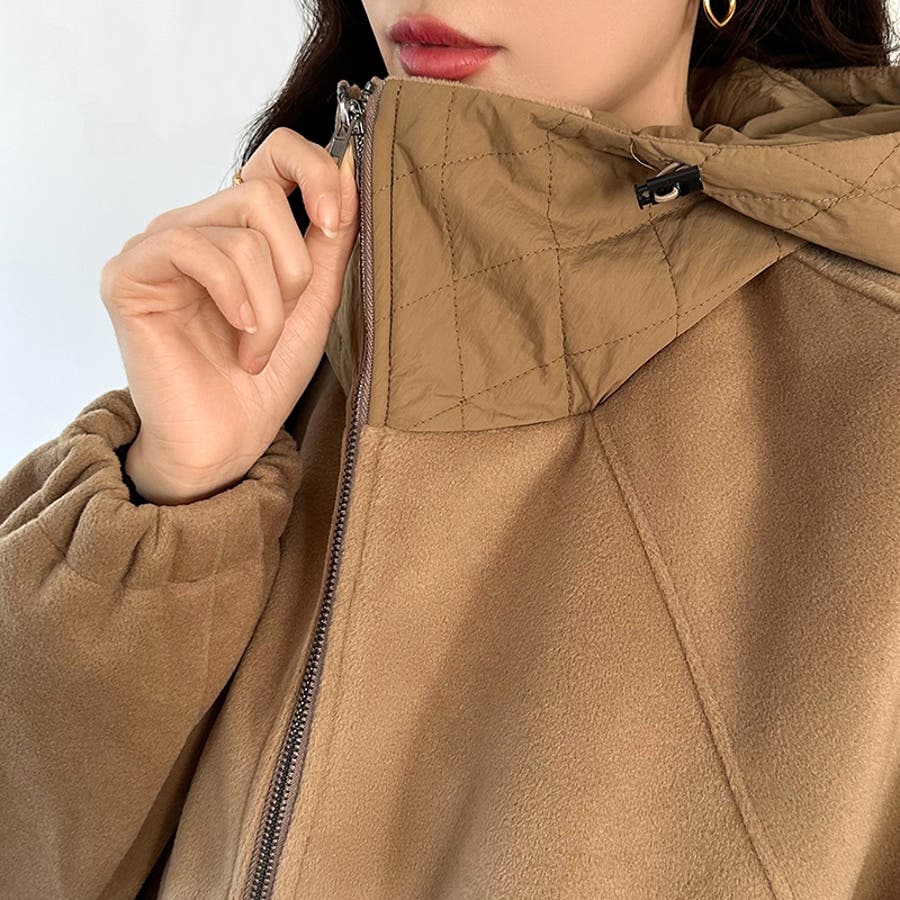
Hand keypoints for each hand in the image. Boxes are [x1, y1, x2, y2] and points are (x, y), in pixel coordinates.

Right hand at [99, 127, 358, 502]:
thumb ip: (329, 238)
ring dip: (268, 306)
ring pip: (240, 234)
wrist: (227, 440)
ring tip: (257, 348)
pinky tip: (238, 337)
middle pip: (262, 196)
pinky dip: (234, 298)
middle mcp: (196, 226)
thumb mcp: (314, 300)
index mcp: (238, 226)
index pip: (275, 152)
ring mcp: (157, 247)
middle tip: (280, 324)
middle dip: (292, 272)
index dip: (313, 173)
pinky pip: (194, 249)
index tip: (336, 223)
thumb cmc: (266, 376)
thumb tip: (346, 166)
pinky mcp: (129, 274)